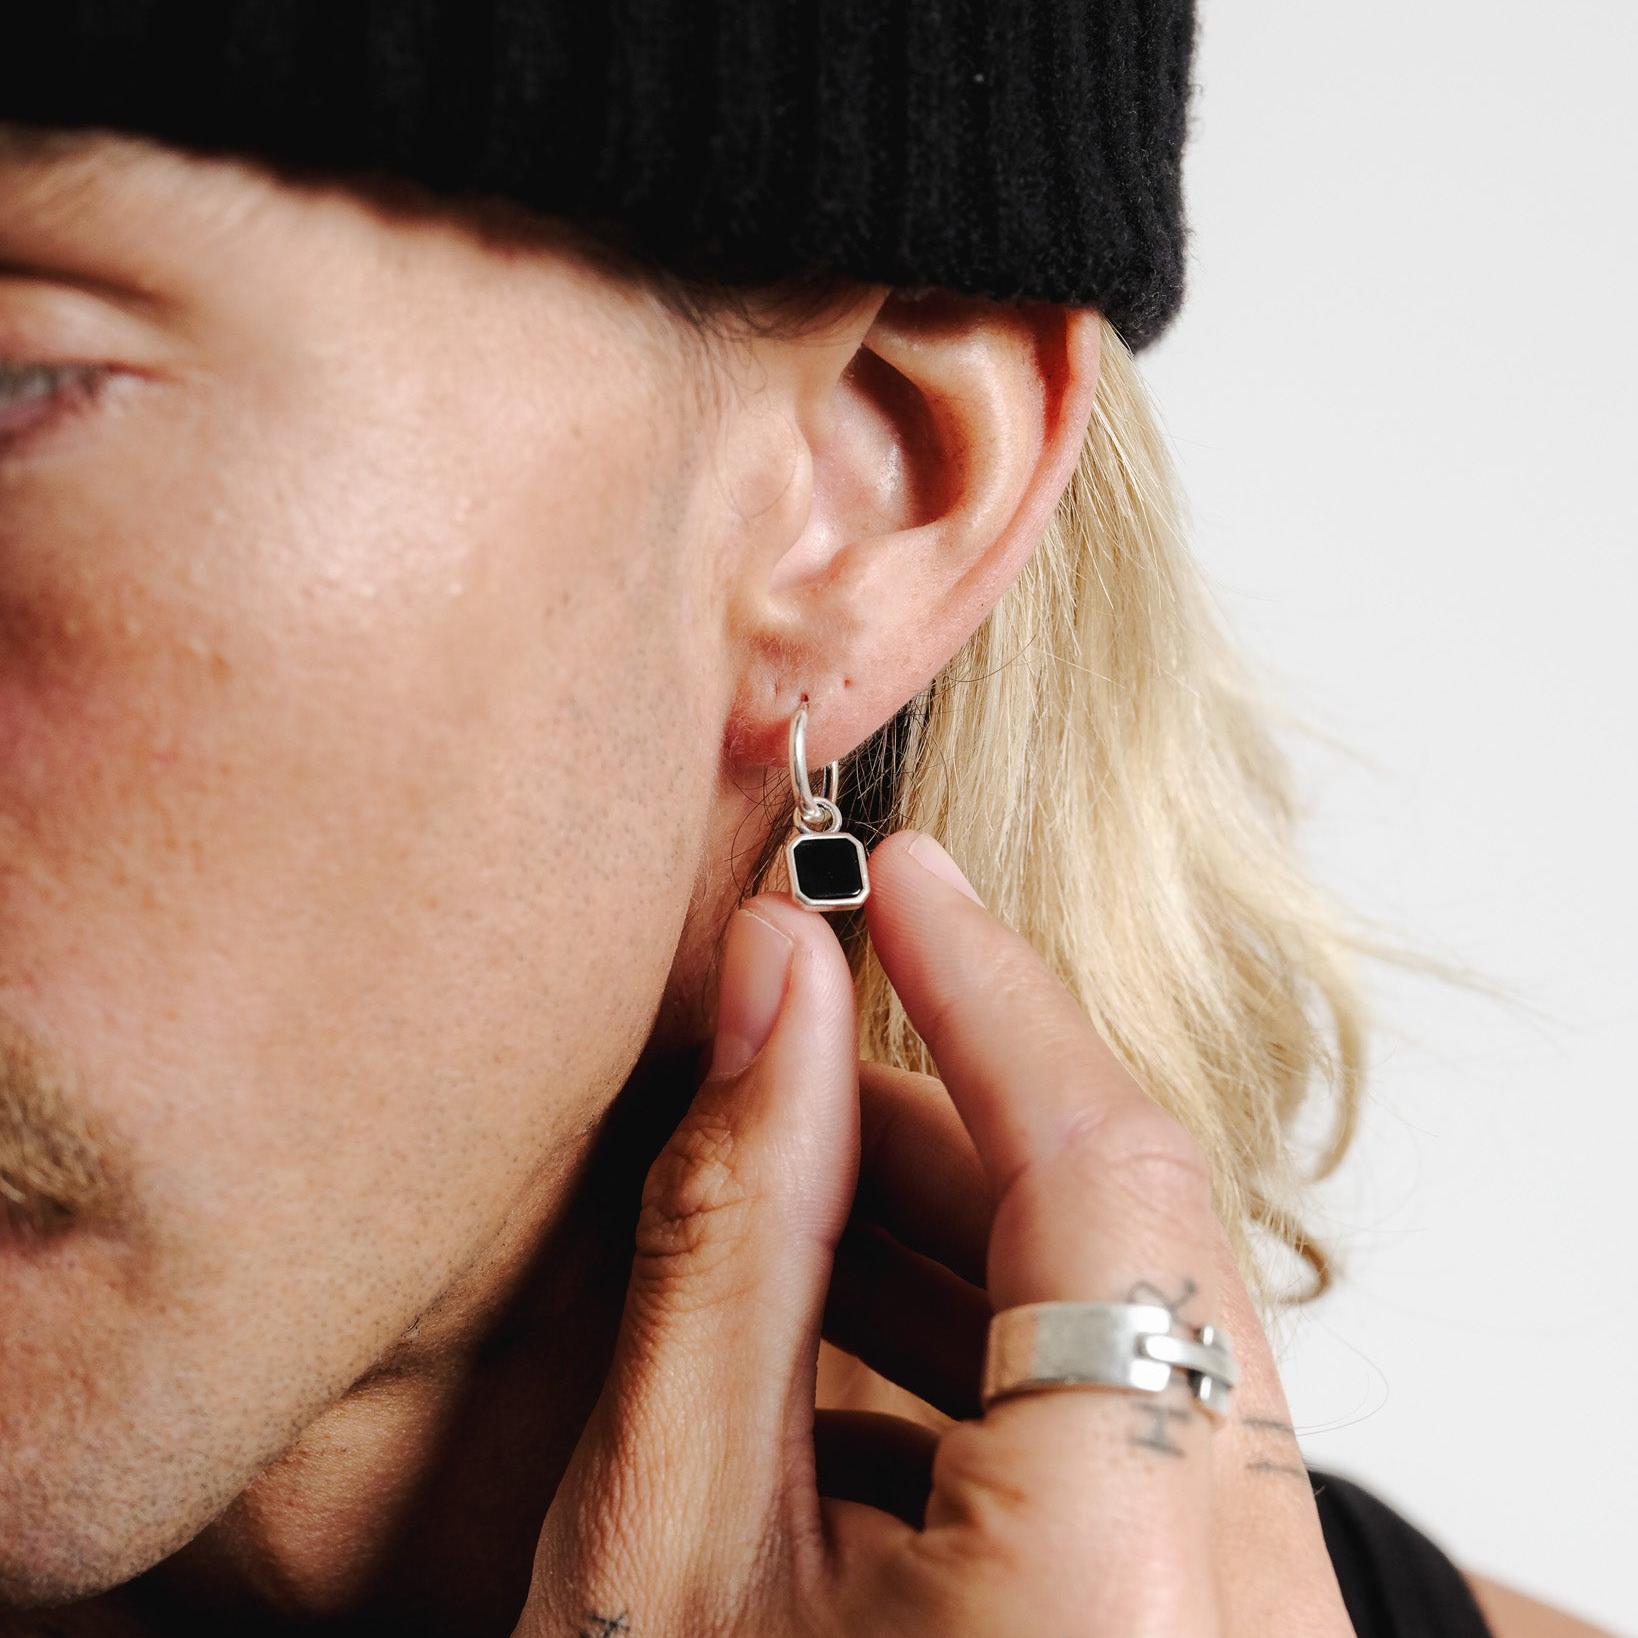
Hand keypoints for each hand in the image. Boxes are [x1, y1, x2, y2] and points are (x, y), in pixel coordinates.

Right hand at [514, 830, 1353, 1636]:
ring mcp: (1248, 1625)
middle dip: (949, 1110)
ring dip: (961, 1228)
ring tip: (789, 1185)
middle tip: (794, 1039)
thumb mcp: (663, 1546)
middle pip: (1129, 1231)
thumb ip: (728, 1233)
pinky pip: (1135, 1422)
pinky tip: (848, 1347)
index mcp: (1118, 1559)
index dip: (989, 987)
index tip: (899, 880)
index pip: (1099, 1159)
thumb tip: (770, 985)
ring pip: (1137, 1320)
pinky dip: (995, 1346)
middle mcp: (1242, 1593)